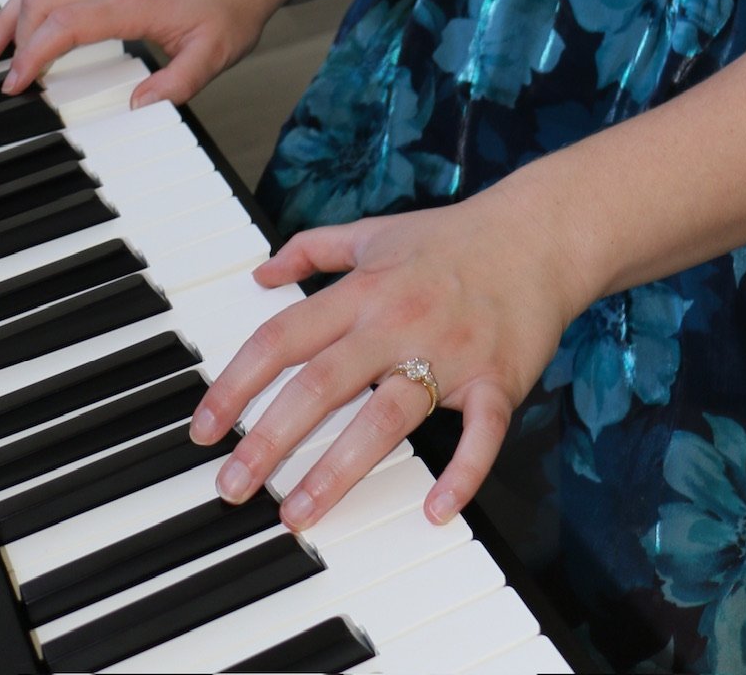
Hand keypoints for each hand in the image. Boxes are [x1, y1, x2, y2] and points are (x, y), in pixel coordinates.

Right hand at [0, 0, 270, 106]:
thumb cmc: (229, 8)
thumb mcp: (215, 55)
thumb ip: (177, 83)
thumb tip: (136, 107)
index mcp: (134, 3)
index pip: (68, 23)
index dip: (36, 53)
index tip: (17, 82)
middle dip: (11, 34)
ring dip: (13, 14)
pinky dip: (30, 7)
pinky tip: (24, 28)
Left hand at [187, 189, 572, 530]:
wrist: (540, 233)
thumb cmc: (453, 239)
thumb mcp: (374, 233)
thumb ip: (312, 249)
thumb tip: (259, 273)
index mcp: (364, 290)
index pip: (284, 337)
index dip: (236, 383)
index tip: (204, 429)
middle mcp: (397, 321)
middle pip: (322, 384)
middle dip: (270, 439)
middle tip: (232, 488)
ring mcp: (449, 352)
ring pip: (386, 416)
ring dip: (339, 469)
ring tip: (299, 512)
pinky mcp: (497, 380)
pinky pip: (480, 433)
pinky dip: (462, 472)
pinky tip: (435, 510)